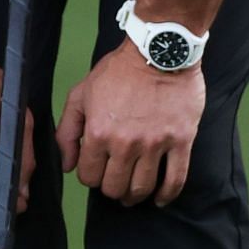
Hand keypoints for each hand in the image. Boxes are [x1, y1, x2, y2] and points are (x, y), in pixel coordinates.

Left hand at [57, 43, 205, 206]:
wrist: (160, 50)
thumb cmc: (120, 70)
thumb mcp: (82, 93)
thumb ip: (68, 131)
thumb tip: (67, 166)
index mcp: (99, 132)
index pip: (89, 176)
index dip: (90, 176)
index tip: (98, 169)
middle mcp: (126, 143)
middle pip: (114, 188)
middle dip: (111, 188)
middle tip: (116, 180)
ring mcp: (156, 144)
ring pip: (141, 188)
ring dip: (134, 195)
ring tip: (134, 191)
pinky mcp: (181, 141)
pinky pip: (175, 179)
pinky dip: (166, 195)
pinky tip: (160, 198)